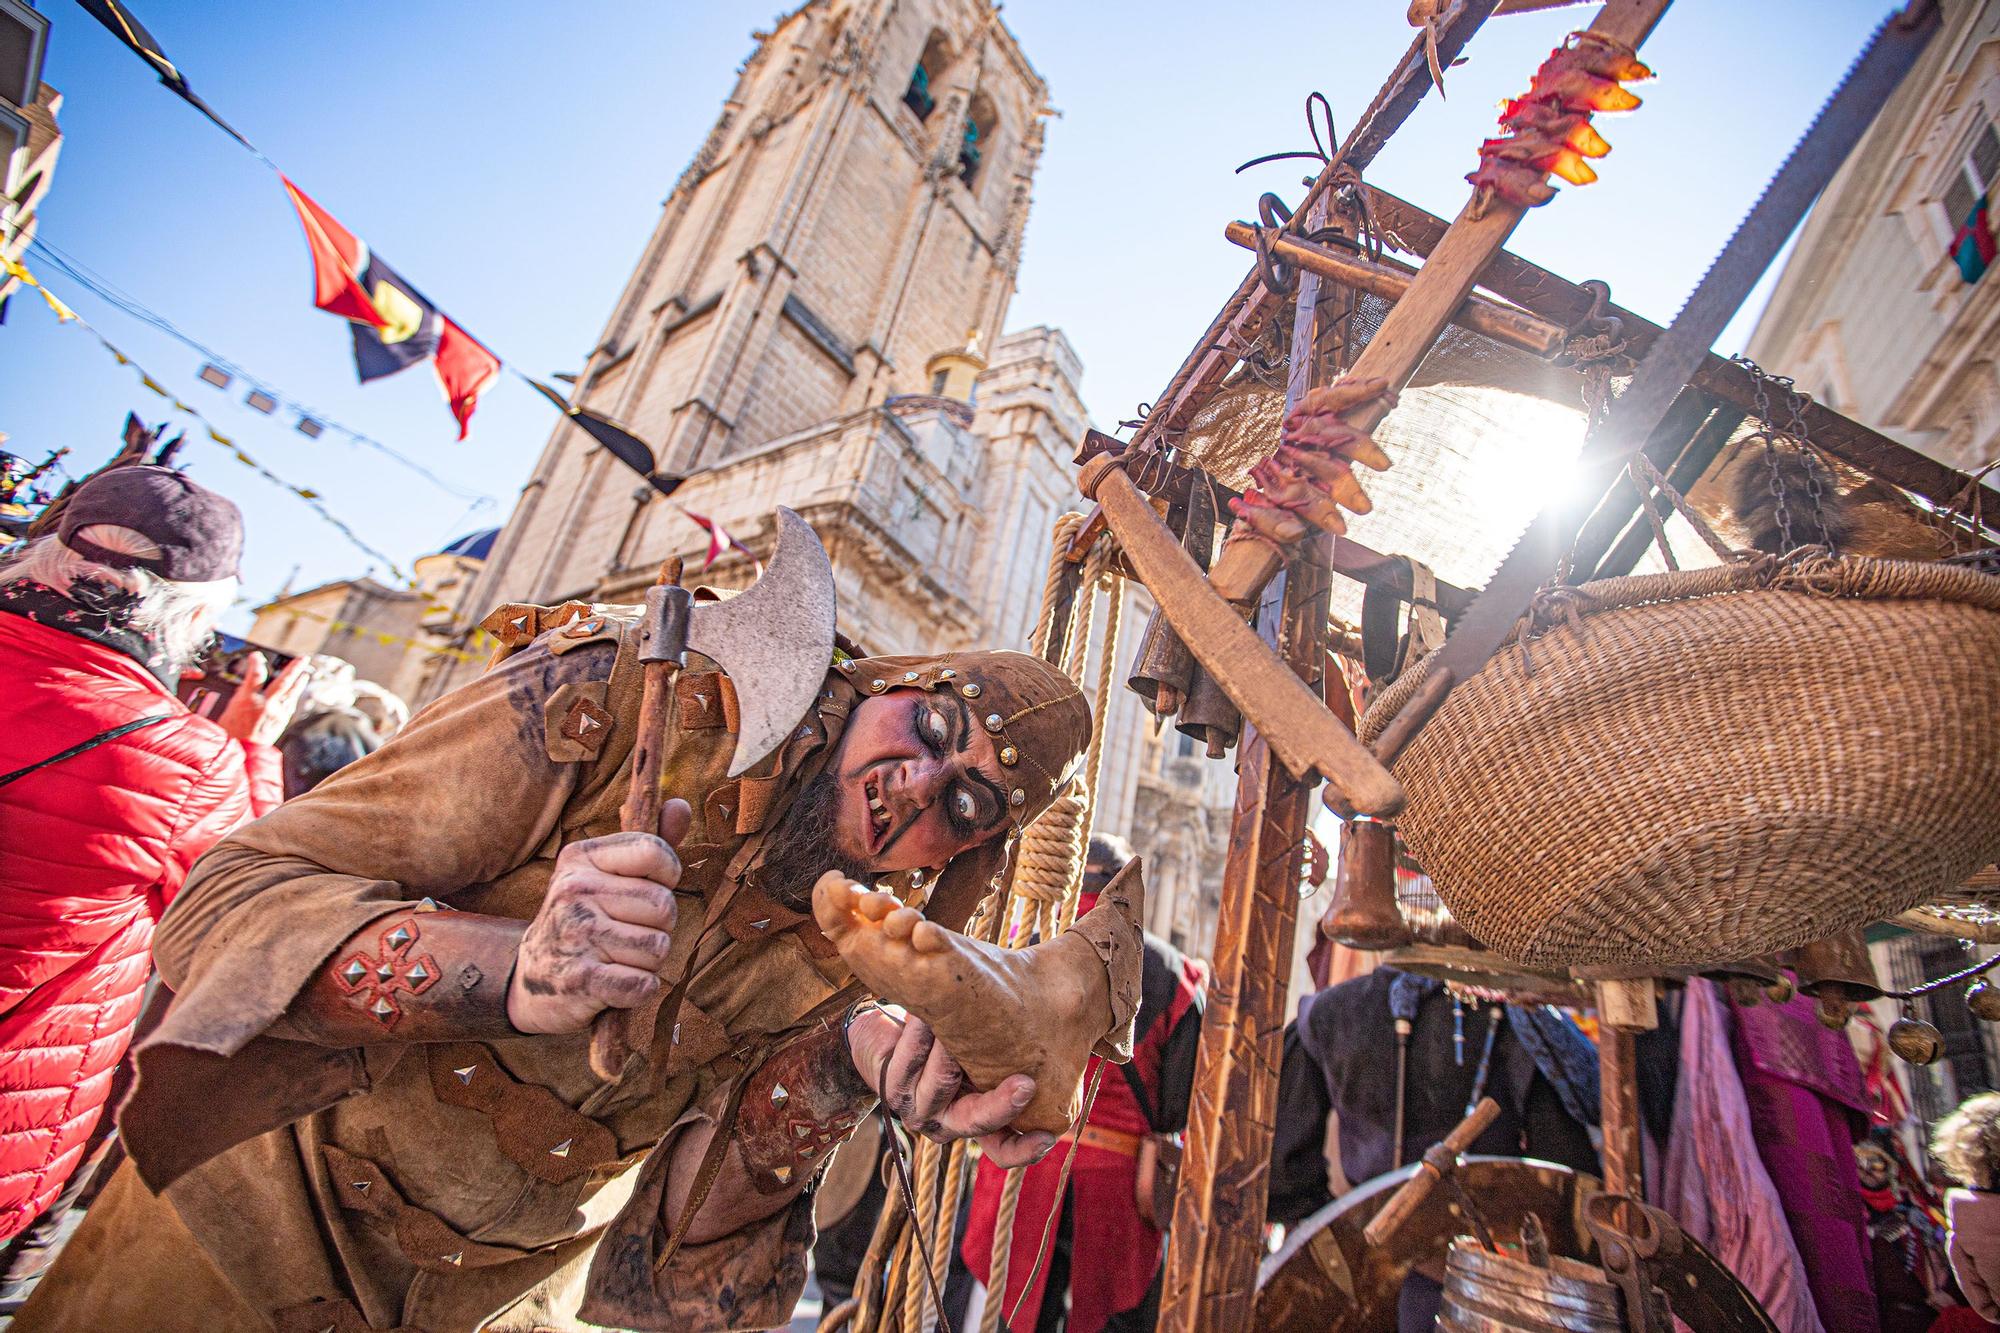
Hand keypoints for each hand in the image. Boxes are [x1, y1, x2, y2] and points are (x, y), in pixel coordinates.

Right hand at [218, 653, 311, 744]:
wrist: (241, 753)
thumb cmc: (231, 733)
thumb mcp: (229, 710)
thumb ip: (241, 695)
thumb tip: (248, 684)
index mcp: (248, 701)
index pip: (255, 675)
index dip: (256, 662)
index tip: (256, 655)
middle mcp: (266, 706)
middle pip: (283, 682)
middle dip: (294, 668)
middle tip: (303, 658)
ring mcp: (276, 714)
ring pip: (291, 694)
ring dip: (299, 682)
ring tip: (305, 673)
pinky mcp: (281, 722)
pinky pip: (290, 706)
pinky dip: (293, 696)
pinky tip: (296, 692)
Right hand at [507, 799, 690, 1033]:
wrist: (531, 978)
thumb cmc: (584, 919)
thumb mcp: (605, 874)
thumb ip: (649, 844)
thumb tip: (682, 805)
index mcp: (581, 858)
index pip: (655, 852)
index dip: (668, 876)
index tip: (652, 888)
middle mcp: (574, 891)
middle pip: (664, 906)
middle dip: (659, 927)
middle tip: (629, 934)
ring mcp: (575, 935)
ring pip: (658, 947)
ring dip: (649, 962)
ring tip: (619, 958)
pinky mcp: (580, 980)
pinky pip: (643, 984)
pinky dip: (640, 990)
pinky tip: (618, 983)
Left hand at [846, 1007, 1056, 1168]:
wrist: (886, 1034)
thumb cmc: (946, 1039)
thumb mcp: (985, 1054)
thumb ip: (1013, 1058)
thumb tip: (1068, 1041)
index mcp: (973, 1119)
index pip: (1002, 1150)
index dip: (1026, 1149)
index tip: (1048, 1135)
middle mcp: (946, 1122)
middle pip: (977, 1122)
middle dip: (1003, 1104)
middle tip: (1027, 1083)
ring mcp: (917, 1109)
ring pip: (943, 1079)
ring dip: (954, 1044)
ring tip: (968, 1014)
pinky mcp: (891, 1088)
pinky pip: (912, 1056)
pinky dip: (924, 1029)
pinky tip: (929, 1011)